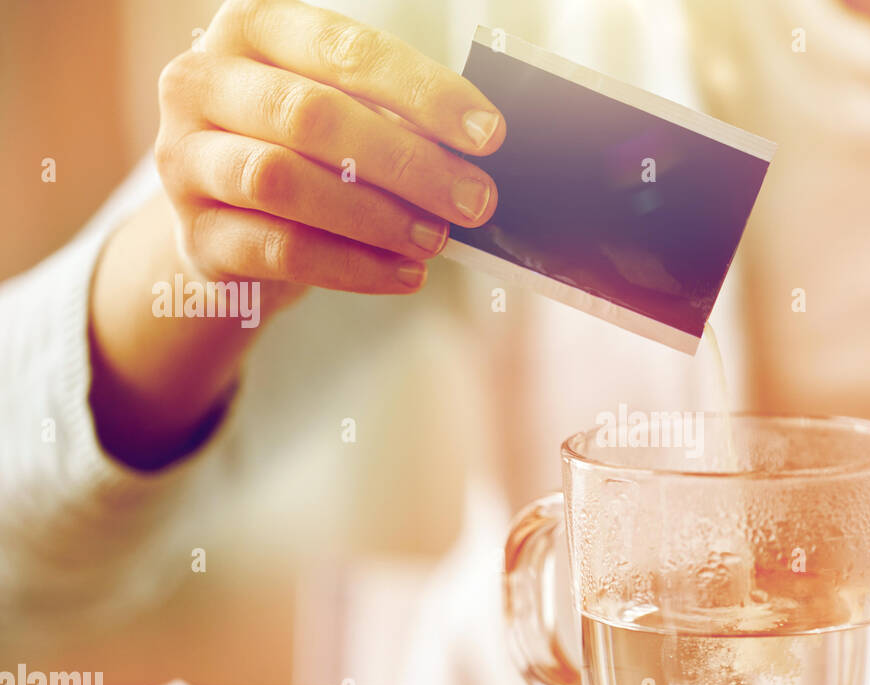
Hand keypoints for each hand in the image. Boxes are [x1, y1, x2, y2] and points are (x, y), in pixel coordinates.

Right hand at [89, 0, 504, 468]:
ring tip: (436, 240)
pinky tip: (404, 274)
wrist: (230, 227)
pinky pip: (277, 250)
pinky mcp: (193, 235)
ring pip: (281, 181)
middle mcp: (202, 82)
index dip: (422, 91)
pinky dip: (351, 266)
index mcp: (253, 28)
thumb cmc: (307, 155)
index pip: (344, 47)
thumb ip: (395, 119)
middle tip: (475, 200)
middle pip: (311, 115)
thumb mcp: (344, 116)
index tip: (489, 134)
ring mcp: (184, 160)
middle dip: (408, 162)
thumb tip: (476, 155)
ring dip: (375, 216)